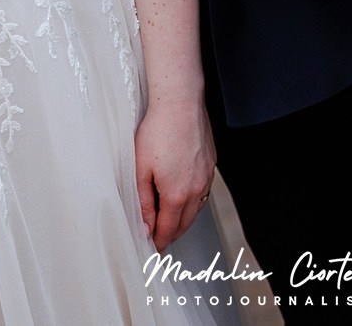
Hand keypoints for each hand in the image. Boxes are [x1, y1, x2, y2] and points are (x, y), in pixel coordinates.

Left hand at [134, 96, 215, 251]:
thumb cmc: (157, 131)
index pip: (168, 230)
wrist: (180, 104)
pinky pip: (203, 192)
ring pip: (196, 209)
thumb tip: (145, 227)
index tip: (153, 248)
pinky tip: (183, 198)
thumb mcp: (140, 170)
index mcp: (177, 194)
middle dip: (171, 234)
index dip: (159, 242)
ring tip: (169, 221)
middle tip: (160, 239)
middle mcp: (196, 189)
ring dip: (183, 219)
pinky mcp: (211, 165)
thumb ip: (143, 202)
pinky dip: (193, 202)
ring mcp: (206, 177)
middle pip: (184, 224)